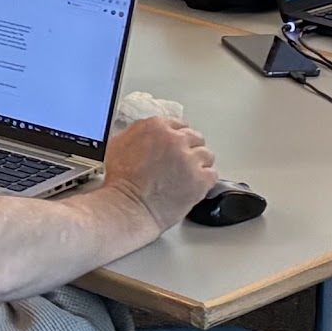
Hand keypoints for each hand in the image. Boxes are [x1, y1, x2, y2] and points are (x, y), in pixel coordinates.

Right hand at [104, 117, 217, 234]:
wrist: (128, 206)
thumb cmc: (119, 182)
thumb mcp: (119, 145)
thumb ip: (139, 134)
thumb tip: (147, 136)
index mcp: (156, 127)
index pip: (178, 124)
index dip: (177, 136)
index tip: (177, 145)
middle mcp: (175, 139)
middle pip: (195, 137)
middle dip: (189, 149)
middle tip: (182, 162)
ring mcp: (190, 159)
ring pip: (206, 155)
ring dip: (199, 164)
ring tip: (188, 176)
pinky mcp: (201, 179)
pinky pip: (212, 174)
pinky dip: (205, 180)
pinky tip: (194, 185)